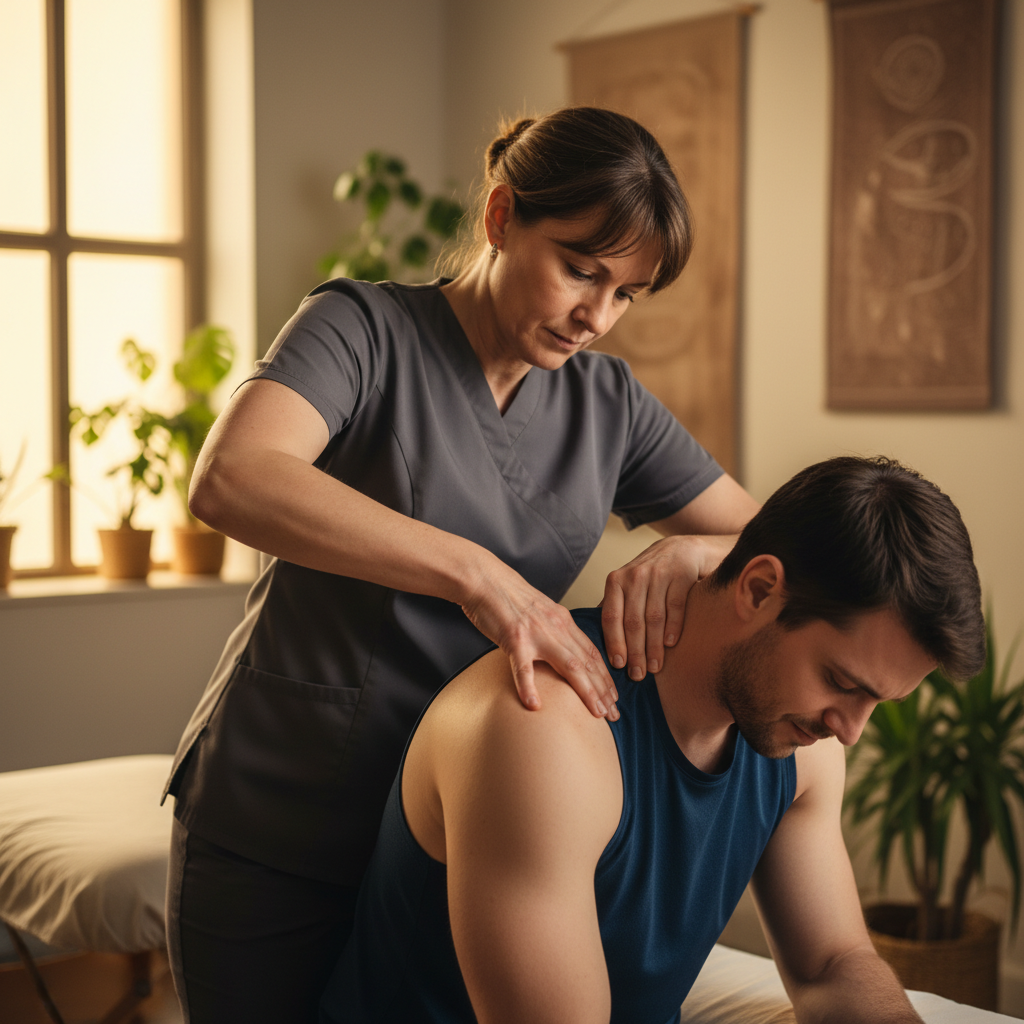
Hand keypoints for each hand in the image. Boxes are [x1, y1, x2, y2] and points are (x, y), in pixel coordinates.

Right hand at [461, 562, 618, 720]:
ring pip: (569, 666)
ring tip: (596, 713)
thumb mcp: (541, 611)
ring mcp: (536, 634)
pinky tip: (534, 705)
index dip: (605, 676)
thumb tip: (564, 651)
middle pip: (587, 662)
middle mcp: (556, 627)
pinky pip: (523, 667)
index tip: (614, 697)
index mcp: (563, 621)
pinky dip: (529, 687)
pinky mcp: (514, 639)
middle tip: (614, 714)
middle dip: (603, 690)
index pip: (592, 652)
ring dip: (585, 691)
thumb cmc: (508, 597)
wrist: (485, 579)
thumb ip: (554, 630)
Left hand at [601, 534, 731, 680]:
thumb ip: (614, 606)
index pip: (611, 617)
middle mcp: (635, 576)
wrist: (682, 549)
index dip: (614, 642)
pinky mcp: (682, 575)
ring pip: (654, 618)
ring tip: (655, 667)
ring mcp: (659, 574)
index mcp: (616, 581)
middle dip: (635, 652)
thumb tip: (593, 637)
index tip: (618, 665)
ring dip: (654, 646)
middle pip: (633, 621)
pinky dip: (673, 628)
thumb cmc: (650, 575)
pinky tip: (671, 645)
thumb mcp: (627, 584)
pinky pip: (675, 607)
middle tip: (637, 675)